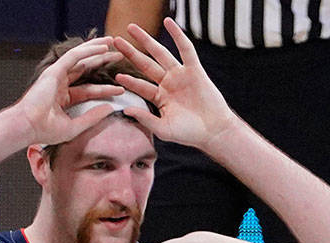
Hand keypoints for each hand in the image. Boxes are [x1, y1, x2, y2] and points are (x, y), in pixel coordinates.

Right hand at [14, 36, 125, 146]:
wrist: (28, 127)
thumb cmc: (45, 130)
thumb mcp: (75, 126)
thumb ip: (92, 117)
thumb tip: (110, 109)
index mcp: (64, 97)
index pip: (89, 89)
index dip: (106, 89)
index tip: (122, 90)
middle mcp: (60, 84)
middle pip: (86, 68)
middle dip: (102, 61)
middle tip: (120, 55)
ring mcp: (57, 75)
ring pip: (81, 57)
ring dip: (97, 49)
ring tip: (113, 43)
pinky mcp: (55, 70)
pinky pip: (74, 56)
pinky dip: (89, 50)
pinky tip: (102, 47)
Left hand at [113, 19, 237, 150]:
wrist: (214, 131)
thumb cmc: (190, 134)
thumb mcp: (164, 129)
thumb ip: (145, 119)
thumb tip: (125, 109)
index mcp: (161, 98)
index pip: (141, 86)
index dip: (129, 81)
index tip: (116, 75)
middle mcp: (169, 84)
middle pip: (145, 64)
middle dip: (130, 52)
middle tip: (115, 40)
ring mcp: (181, 75)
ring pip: (160, 53)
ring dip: (146, 40)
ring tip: (131, 28)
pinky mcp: (195, 70)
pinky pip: (186, 50)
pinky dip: (178, 35)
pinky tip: (169, 22)